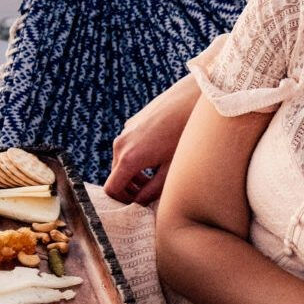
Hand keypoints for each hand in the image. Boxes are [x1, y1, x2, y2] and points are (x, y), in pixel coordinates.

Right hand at [103, 74, 200, 203]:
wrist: (192, 99)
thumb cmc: (186, 135)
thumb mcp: (171, 169)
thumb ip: (152, 191)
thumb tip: (140, 203)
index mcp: (129, 158)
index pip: (112, 189)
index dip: (123, 202)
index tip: (139, 204)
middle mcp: (121, 143)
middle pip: (117, 176)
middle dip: (131, 188)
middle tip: (151, 194)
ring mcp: (126, 131)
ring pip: (122, 161)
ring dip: (135, 174)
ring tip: (157, 176)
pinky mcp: (133, 123)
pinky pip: (128, 147)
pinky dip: (137, 158)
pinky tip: (159, 155)